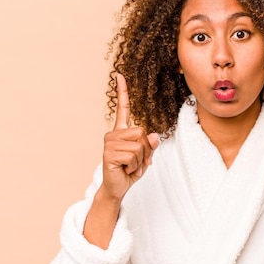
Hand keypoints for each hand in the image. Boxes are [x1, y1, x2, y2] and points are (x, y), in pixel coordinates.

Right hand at [100, 73, 159, 200]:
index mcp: (121, 132)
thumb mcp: (145, 157)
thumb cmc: (130, 171)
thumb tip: (155, 136)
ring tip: (130, 166)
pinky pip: (133, 156)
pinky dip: (135, 166)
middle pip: (142, 132)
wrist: (117, 188)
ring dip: (140, 160)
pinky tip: (125, 169)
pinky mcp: (109, 154)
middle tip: (137, 161)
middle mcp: (113, 134)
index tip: (120, 75)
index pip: (123, 109)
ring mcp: (110, 143)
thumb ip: (150, 145)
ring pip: (139, 145)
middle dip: (146, 150)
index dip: (122, 92)